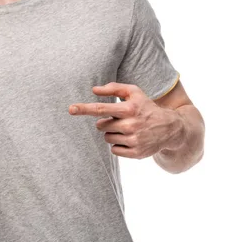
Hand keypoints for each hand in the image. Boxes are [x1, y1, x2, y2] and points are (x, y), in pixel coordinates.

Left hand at [69, 82, 183, 158]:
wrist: (171, 128)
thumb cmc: (147, 107)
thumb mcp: (135, 93)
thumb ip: (114, 88)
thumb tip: (93, 89)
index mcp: (129, 108)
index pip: (101, 109)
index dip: (84, 109)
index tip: (71, 109)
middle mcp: (131, 125)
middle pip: (101, 126)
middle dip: (107, 123)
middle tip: (121, 120)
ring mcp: (134, 140)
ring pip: (107, 138)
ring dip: (112, 133)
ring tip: (127, 129)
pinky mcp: (136, 153)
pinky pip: (114, 150)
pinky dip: (118, 145)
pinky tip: (130, 139)